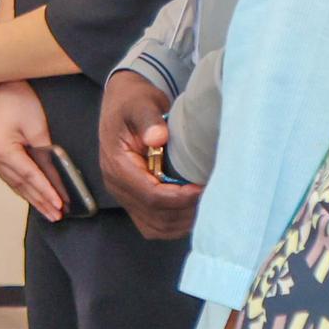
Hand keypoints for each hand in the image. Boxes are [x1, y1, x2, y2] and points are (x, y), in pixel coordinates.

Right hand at [0, 78, 63, 218]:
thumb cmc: (16, 100)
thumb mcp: (36, 125)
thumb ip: (45, 151)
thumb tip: (56, 174)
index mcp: (1, 150)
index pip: (29, 176)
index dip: (46, 191)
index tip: (59, 204)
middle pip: (21, 185)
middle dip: (41, 201)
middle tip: (57, 215)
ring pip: (15, 184)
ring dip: (33, 199)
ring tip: (49, 212)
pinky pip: (12, 178)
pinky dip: (24, 189)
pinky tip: (34, 197)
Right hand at [99, 66, 199, 237]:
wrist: (122, 103)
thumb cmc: (133, 102)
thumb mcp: (140, 103)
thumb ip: (149, 119)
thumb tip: (158, 137)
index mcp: (117, 166)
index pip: (150, 195)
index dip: (179, 197)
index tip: (202, 187)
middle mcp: (117, 186)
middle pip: (154, 216)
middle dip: (185, 211)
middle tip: (212, 197)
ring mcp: (124, 195)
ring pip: (154, 226)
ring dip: (182, 221)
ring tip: (205, 206)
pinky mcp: (134, 199)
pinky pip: (153, 224)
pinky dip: (175, 224)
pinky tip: (193, 211)